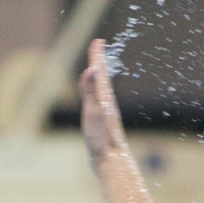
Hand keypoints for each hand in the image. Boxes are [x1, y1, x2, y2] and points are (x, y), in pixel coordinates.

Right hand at [80, 39, 125, 161]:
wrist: (111, 162)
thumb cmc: (101, 139)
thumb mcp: (94, 112)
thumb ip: (91, 91)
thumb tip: (93, 68)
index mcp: (104, 98)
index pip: (99, 72)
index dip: (97, 57)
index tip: (98, 41)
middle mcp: (106, 103)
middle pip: (102, 77)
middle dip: (98, 60)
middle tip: (98, 46)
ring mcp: (105, 113)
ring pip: (102, 89)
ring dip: (99, 75)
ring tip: (98, 68)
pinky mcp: (103, 123)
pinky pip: (99, 101)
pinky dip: (97, 93)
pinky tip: (98, 98)